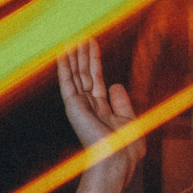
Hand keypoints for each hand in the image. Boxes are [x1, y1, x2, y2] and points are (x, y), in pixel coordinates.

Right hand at [57, 41, 142, 182]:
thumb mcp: (129, 120)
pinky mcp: (72, 104)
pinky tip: (63, 51)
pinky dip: (64, 65)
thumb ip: (121, 102)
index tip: (90, 45)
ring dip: (74, 54)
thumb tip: (114, 84)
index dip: (93, 61)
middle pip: (84, 73)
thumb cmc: (126, 147)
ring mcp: (78, 104)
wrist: (117, 158)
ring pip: (75, 73)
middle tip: (80, 34)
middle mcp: (87, 105)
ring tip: (72, 36)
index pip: (96, 78)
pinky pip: (67, 80)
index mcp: (100, 108)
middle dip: (82, 54)